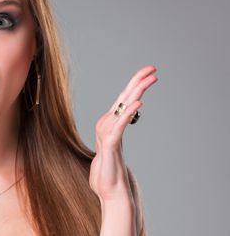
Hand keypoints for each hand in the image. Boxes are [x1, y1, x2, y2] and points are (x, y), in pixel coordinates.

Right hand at [89, 65, 157, 203]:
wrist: (109, 191)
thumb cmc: (112, 171)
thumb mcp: (115, 145)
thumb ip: (118, 130)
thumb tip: (127, 116)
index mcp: (109, 123)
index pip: (124, 98)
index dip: (135, 83)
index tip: (149, 72)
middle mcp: (106, 124)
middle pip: (123, 98)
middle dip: (138, 81)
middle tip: (152, 68)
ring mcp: (107, 133)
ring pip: (122, 108)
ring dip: (136, 92)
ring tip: (148, 80)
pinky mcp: (110, 145)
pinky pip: (121, 125)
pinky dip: (129, 113)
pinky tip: (139, 104)